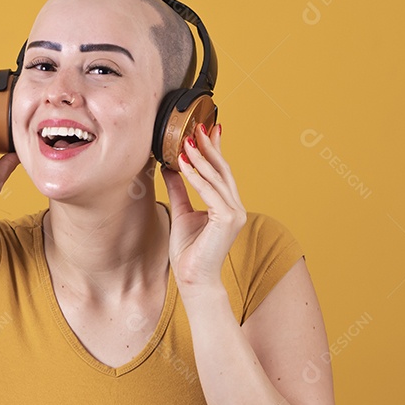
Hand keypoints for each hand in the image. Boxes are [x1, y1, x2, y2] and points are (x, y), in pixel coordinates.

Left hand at [161, 122, 246, 292]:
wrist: (193, 280)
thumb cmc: (189, 252)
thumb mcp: (181, 211)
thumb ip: (179, 188)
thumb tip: (169, 166)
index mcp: (227, 205)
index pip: (221, 171)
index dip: (215, 148)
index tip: (207, 128)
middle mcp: (235, 207)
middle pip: (222, 169)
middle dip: (208, 146)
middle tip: (196, 125)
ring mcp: (235, 213)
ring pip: (217, 178)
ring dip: (200, 157)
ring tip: (186, 140)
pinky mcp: (228, 220)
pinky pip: (210, 192)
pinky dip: (196, 177)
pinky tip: (184, 164)